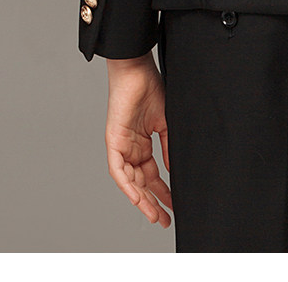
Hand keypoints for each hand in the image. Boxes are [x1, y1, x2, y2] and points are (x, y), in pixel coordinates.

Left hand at [104, 52, 172, 228]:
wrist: (138, 69)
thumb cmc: (151, 88)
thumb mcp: (165, 122)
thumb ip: (168, 147)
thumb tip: (174, 171)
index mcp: (143, 143)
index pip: (152, 174)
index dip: (163, 191)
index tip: (173, 206)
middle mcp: (131, 148)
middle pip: (141, 183)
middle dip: (153, 202)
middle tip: (164, 219)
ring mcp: (121, 146)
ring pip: (129, 181)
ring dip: (141, 199)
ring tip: (154, 215)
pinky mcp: (113, 141)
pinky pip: (118, 169)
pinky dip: (127, 184)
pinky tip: (137, 197)